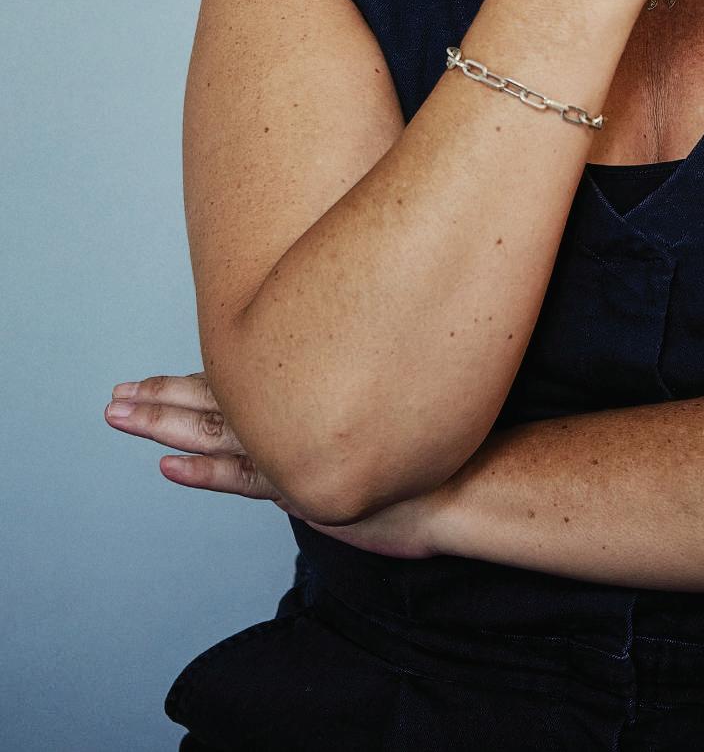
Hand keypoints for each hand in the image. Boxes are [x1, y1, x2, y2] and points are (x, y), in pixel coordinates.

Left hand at [103, 370, 441, 558]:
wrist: (461, 480)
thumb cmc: (433, 438)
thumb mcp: (386, 392)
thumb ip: (350, 373)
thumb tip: (334, 344)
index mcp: (306, 391)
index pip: (234, 378)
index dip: (187, 378)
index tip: (148, 377)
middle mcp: (296, 414)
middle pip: (214, 398)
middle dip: (160, 397)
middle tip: (116, 395)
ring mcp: (295, 452)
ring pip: (216, 430)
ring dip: (164, 423)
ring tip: (120, 416)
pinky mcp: (302, 486)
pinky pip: (242, 477)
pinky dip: (203, 471)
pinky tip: (169, 467)